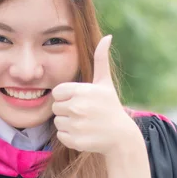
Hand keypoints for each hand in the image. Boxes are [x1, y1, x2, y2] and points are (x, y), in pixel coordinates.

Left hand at [51, 36, 139, 155]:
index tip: (79, 100)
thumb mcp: (105, 83)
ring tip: (84, 123)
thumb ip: (101, 60)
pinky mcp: (75, 141)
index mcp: (82, 91)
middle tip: (83, 113)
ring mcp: (76, 125)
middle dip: (66, 110)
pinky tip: (83, 133)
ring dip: (67, 123)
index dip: (66, 96)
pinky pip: (61, 136)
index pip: (57, 92)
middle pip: (55, 107)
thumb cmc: (110, 107)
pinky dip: (69, 136)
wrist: (121, 136)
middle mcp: (78, 107)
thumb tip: (107, 37)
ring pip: (57, 122)